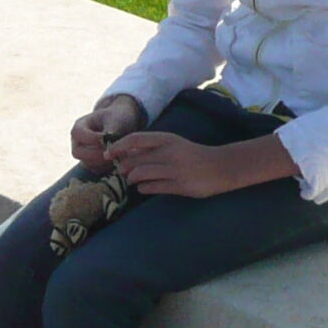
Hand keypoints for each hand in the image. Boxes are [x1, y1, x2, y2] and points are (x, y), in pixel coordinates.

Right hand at [71, 94, 146, 172]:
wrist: (125, 123)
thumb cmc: (119, 117)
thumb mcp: (115, 119)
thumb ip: (110, 131)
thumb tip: (106, 145)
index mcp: (80, 126)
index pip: (77, 134)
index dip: (90, 138)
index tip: (107, 138)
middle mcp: (78, 141)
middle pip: (77, 152)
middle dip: (95, 153)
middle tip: (112, 151)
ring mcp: (84, 154)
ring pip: (87, 163)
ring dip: (103, 162)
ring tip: (118, 154)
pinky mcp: (93, 164)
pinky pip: (96, 170)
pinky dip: (107, 167)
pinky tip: (119, 160)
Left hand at [110, 130, 295, 197]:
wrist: (219, 167)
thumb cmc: (192, 155)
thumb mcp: (173, 144)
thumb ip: (153, 147)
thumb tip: (127, 153)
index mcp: (166, 139)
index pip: (134, 139)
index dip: (118, 146)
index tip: (108, 154)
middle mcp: (168, 152)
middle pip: (135, 159)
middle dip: (124, 167)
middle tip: (122, 172)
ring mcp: (173, 170)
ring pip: (140, 174)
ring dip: (131, 179)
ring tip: (132, 181)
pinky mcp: (178, 185)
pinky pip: (152, 187)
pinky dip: (143, 188)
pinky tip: (144, 188)